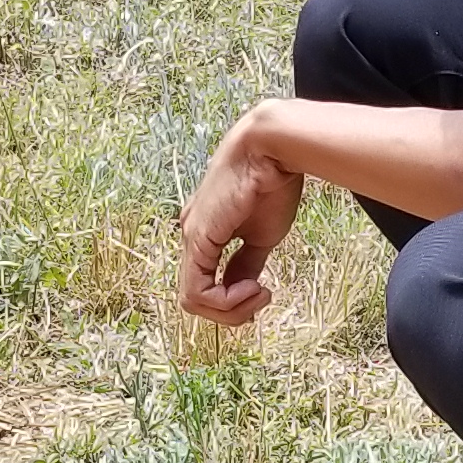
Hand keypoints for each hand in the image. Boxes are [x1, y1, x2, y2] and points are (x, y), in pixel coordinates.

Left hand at [178, 110, 305, 325]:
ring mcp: (191, 237)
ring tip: (259, 292)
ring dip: (230, 310)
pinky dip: (225, 301)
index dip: (235, 302)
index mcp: (205, 235)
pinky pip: (197, 290)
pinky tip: (252, 287)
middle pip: (196, 299)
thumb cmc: (271, 183)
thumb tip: (243, 287)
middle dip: (232, 312)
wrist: (271, 150)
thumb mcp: (261, 235)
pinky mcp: (197, 238)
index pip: (206, 286)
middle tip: (262, 298)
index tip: (264, 291)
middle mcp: (191, 237)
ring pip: (192, 301)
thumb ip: (247, 262)